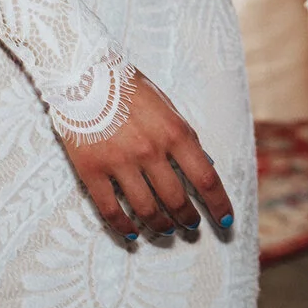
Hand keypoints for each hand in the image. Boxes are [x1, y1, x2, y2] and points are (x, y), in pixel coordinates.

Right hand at [62, 72, 238, 239]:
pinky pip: (111, 210)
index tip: (224, 220)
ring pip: (146, 210)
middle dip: (188, 218)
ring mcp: (120, 162)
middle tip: (191, 226)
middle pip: (176, 199)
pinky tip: (132, 233)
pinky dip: (124, 227)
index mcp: (174, 132)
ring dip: (161, 225)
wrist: (83, 73)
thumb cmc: (129, 88)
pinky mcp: (92, 170)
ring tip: (167, 230)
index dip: (218, 204)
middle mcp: (150, 151)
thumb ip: (184, 137)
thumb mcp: (167, 106)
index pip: (205, 179)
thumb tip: (205, 167)